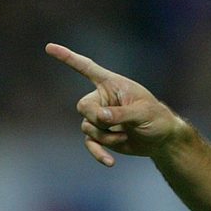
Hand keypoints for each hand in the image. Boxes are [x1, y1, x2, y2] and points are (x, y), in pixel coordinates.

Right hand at [45, 43, 185, 166]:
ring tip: (128, 134)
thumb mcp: (144, 113)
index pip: (87, 68)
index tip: (49, 47)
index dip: (68, 58)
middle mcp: (102, 99)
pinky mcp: (100, 135)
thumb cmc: (157, 119)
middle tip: (121, 124)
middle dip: (98, 118)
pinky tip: (111, 162)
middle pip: (83, 106)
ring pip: (88, 127)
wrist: (161, 139)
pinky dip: (99, 153)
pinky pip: (90, 144)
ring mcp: (99, 118)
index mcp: (113, 84)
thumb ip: (121, 113)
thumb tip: (99, 117)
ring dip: (108, 136)